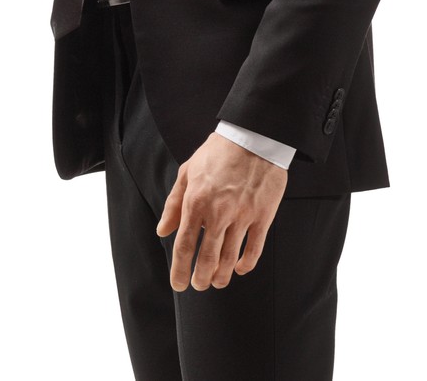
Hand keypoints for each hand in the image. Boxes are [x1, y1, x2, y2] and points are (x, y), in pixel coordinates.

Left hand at [155, 132, 288, 291]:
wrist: (252, 140)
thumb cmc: (216, 154)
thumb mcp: (186, 173)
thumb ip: (173, 204)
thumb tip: (163, 230)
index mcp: (195, 202)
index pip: (185, 244)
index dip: (180, 268)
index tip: (178, 283)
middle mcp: (218, 213)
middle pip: (207, 256)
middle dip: (201, 277)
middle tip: (198, 286)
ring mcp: (242, 216)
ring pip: (230, 256)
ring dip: (221, 274)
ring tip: (216, 283)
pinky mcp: (263, 216)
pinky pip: (254, 247)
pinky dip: (246, 263)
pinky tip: (239, 269)